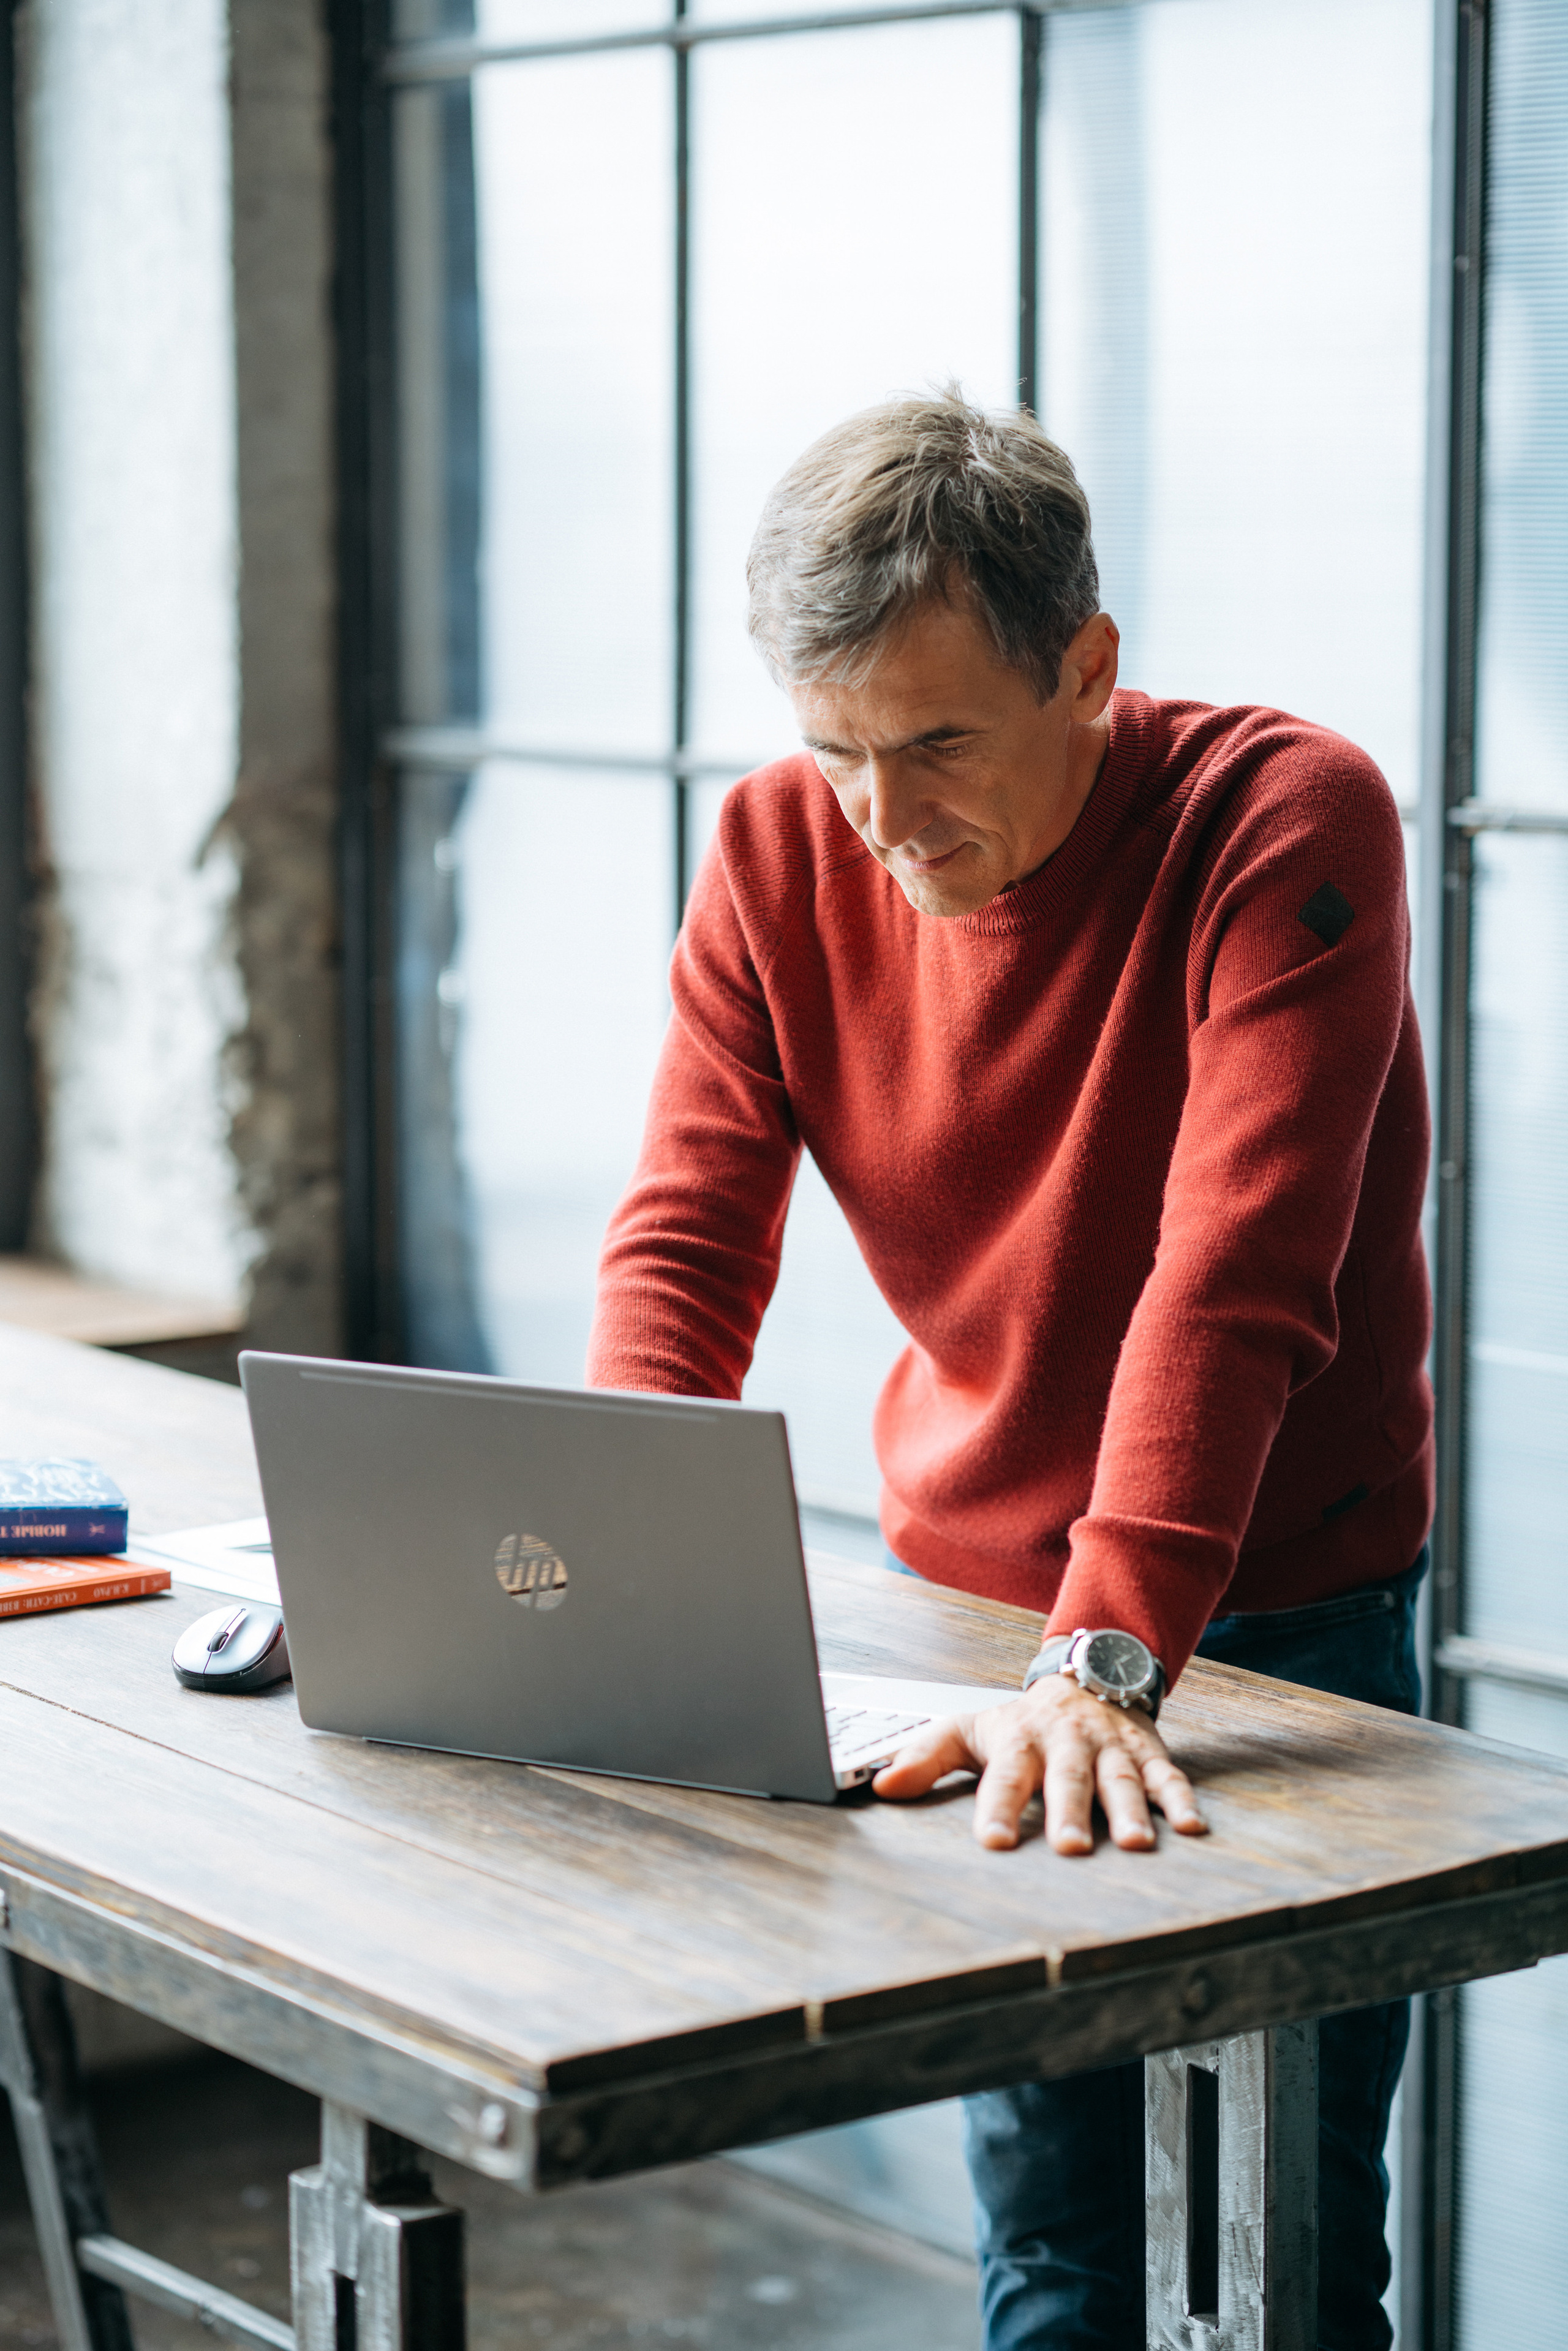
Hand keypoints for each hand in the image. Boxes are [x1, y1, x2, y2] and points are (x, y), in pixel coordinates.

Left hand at [871, 1672, 1206, 1853]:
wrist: (1085, 1673)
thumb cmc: (1019, 1721)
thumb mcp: (968, 1730)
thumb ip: (924, 1757)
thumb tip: (880, 1786)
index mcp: (1020, 1740)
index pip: (1005, 1776)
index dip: (997, 1807)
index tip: (992, 1841)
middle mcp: (1067, 1743)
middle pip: (1067, 1780)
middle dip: (1069, 1812)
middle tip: (1071, 1849)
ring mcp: (1110, 1747)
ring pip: (1120, 1780)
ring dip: (1131, 1811)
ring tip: (1136, 1845)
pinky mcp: (1147, 1753)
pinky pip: (1167, 1776)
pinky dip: (1181, 1799)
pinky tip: (1192, 1827)